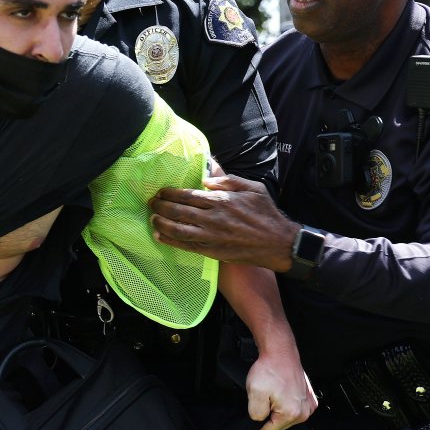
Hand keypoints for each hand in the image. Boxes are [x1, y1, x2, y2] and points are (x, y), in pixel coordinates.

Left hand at [150, 175, 299, 270]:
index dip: (170, 193)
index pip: (187, 195)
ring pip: (177, 229)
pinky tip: (159, 237)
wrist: (278, 243)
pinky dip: (170, 241)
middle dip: (160, 206)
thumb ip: (228, 181)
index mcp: (221, 201)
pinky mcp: (212, 251)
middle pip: (178, 211)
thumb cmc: (266, 214)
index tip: (160, 191)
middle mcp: (213, 218)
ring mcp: (211, 236)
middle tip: (151, 202)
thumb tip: (206, 178)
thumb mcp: (253, 188)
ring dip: (161, 223)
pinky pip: (186, 246)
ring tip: (152, 218)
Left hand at [246, 345, 317, 429]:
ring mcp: (309, 405)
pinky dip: (286, 401)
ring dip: (278, 407)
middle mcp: (304, 411)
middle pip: (279, 424)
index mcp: (291, 413)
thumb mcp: (254, 393)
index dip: (259, 419)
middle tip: (267, 395)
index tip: (261, 404)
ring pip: (286, 416)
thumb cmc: (269, 369)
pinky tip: (282, 390)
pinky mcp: (309, 398)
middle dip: (269, 412)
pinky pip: (294, 408)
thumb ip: (256, 414)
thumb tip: (259, 422)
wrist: (280, 352)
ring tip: (275, 391)